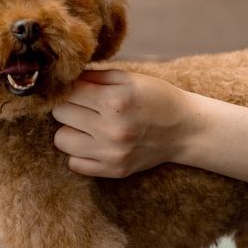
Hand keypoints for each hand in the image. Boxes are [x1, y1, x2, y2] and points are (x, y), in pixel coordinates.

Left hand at [52, 69, 193, 177]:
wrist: (187, 130)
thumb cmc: (156, 98)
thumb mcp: (130, 78)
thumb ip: (95, 76)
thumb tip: (63, 78)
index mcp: (115, 100)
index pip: (68, 92)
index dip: (69, 88)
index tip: (77, 89)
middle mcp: (111, 129)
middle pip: (60, 114)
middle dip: (69, 106)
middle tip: (85, 107)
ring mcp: (111, 153)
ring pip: (61, 139)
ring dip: (71, 130)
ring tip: (88, 126)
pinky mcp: (113, 171)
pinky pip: (74, 164)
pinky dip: (79, 154)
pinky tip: (94, 143)